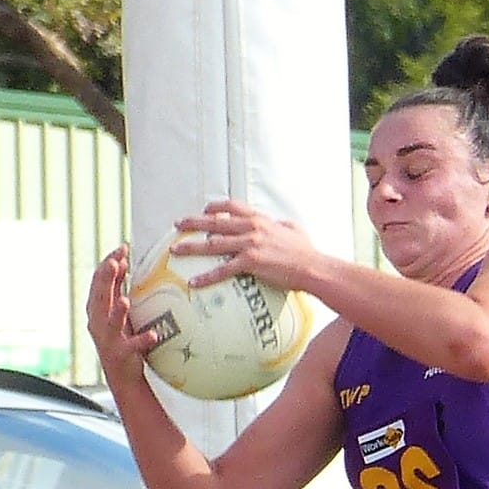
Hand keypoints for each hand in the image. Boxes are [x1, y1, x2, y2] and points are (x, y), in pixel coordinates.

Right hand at [85, 247, 160, 379]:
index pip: (98, 281)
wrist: (122, 376)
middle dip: (106, 279)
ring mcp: (108, 339)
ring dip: (118, 311)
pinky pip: (132, 346)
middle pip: (100, 297)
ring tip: (126, 300)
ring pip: (110, 322)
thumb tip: (122, 262)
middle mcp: (97, 322)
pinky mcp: (121, 355)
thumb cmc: (121, 338)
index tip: (121, 248)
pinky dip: (142, 340)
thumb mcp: (119, 311)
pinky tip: (153, 335)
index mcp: (96, 308)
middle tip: (115, 262)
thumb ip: (118, 289)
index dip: (108, 263)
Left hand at [174, 199, 319, 290]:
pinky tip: (195, 282)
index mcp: (259, 219)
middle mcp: (251, 228)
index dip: (214, 207)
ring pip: (212, 243)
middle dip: (192, 222)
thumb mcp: (293, 229)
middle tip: (177, 225)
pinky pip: (223, 270)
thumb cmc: (307, 252)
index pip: (231, 206)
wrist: (313, 267)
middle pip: (214, 221)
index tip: (204, 210)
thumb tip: (281, 224)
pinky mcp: (251, 262)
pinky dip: (207, 276)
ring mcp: (249, 244)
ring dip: (191, 247)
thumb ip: (282, 225)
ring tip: (176, 251)